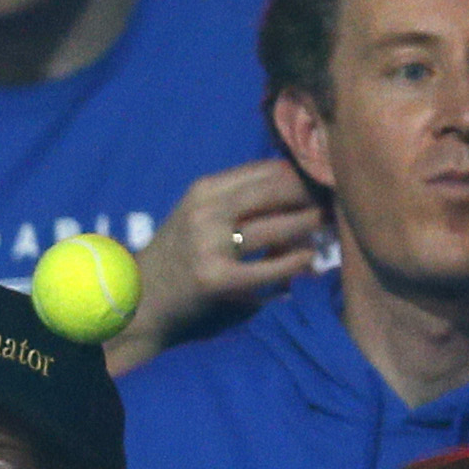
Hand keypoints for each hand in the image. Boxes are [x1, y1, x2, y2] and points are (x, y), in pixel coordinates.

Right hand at [118, 159, 319, 367]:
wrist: (139, 299)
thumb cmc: (178, 254)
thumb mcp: (198, 213)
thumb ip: (239, 196)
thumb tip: (302, 182)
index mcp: (204, 190)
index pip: (270, 169)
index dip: (304, 174)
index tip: (320, 185)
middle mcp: (207, 212)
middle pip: (281, 189)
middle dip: (313, 196)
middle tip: (330, 206)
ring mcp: (211, 246)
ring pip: (282, 226)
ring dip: (311, 228)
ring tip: (322, 233)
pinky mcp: (219, 281)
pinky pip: (275, 267)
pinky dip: (298, 263)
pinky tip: (305, 263)